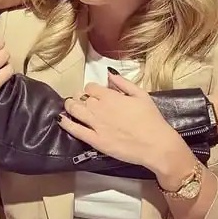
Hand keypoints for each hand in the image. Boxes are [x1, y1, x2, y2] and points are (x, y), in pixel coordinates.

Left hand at [58, 72, 187, 171]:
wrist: (156, 145)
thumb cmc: (151, 119)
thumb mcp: (141, 94)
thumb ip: (123, 83)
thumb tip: (108, 74)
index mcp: (111, 96)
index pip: (90, 87)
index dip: (90, 89)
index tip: (93, 93)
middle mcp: (100, 108)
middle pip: (80, 98)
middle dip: (78, 97)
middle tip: (79, 99)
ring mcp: (96, 125)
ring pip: (75, 111)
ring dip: (69, 106)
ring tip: (68, 106)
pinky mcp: (95, 140)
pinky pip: (76, 130)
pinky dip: (66, 123)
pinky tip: (61, 119)